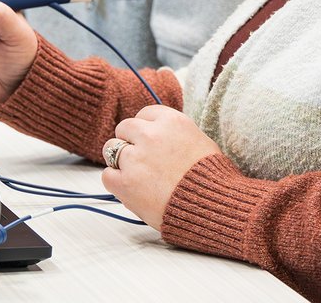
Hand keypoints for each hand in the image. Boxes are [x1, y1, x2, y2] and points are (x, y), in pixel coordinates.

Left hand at [101, 106, 221, 230]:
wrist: (213, 207)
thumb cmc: (211, 179)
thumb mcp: (200, 142)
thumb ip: (175, 134)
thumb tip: (161, 135)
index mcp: (171, 121)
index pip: (144, 114)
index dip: (145, 129)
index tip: (148, 140)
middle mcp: (151, 134)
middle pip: (124, 128)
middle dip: (130, 141)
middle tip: (141, 159)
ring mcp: (136, 158)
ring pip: (111, 149)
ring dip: (120, 160)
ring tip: (137, 175)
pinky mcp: (126, 182)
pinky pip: (107, 175)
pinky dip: (116, 182)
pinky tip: (131, 189)